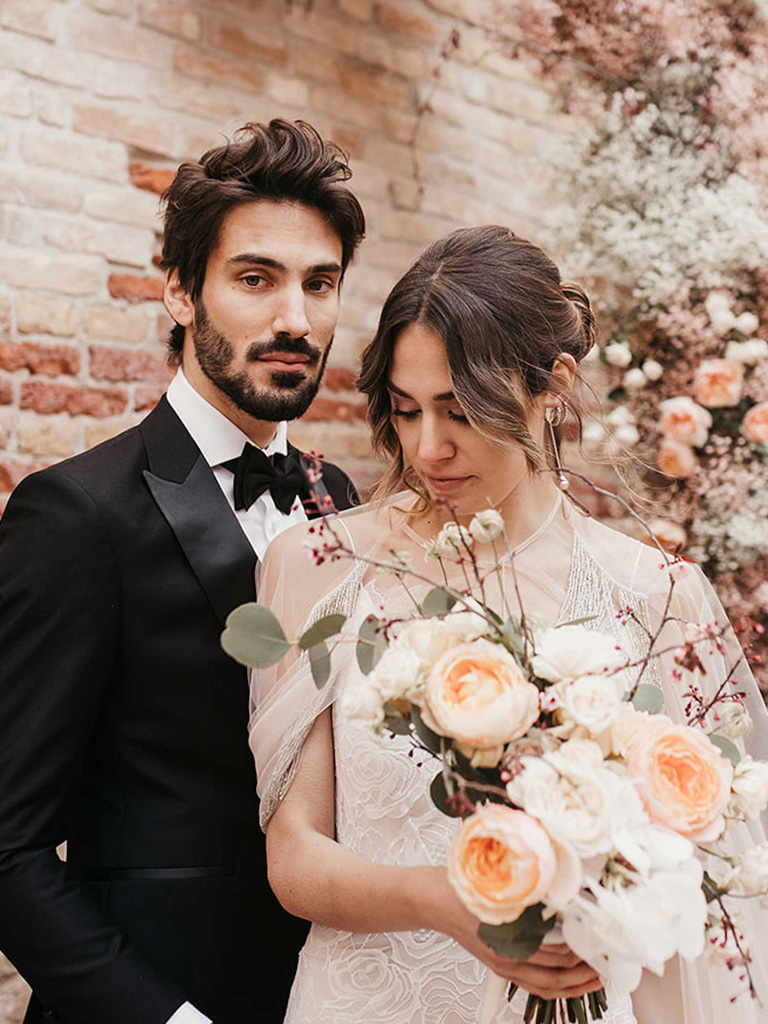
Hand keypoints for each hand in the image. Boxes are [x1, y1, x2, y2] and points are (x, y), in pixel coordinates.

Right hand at [423, 868, 601, 999]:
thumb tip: (560, 885)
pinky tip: (567, 978)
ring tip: (594, 978)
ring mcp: (501, 964)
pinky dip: (555, 986)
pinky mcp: (499, 964)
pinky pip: (532, 984)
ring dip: (572, 986)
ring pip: (543, 987)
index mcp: (503, 938)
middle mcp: (504, 958)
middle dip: (582, 976)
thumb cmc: (459, 887)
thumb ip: (525, 886)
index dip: (578, 951)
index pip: (551, 954)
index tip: (598, 942)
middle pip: (551, 978)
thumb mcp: (495, 881)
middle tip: (605, 965)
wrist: (432, 899)